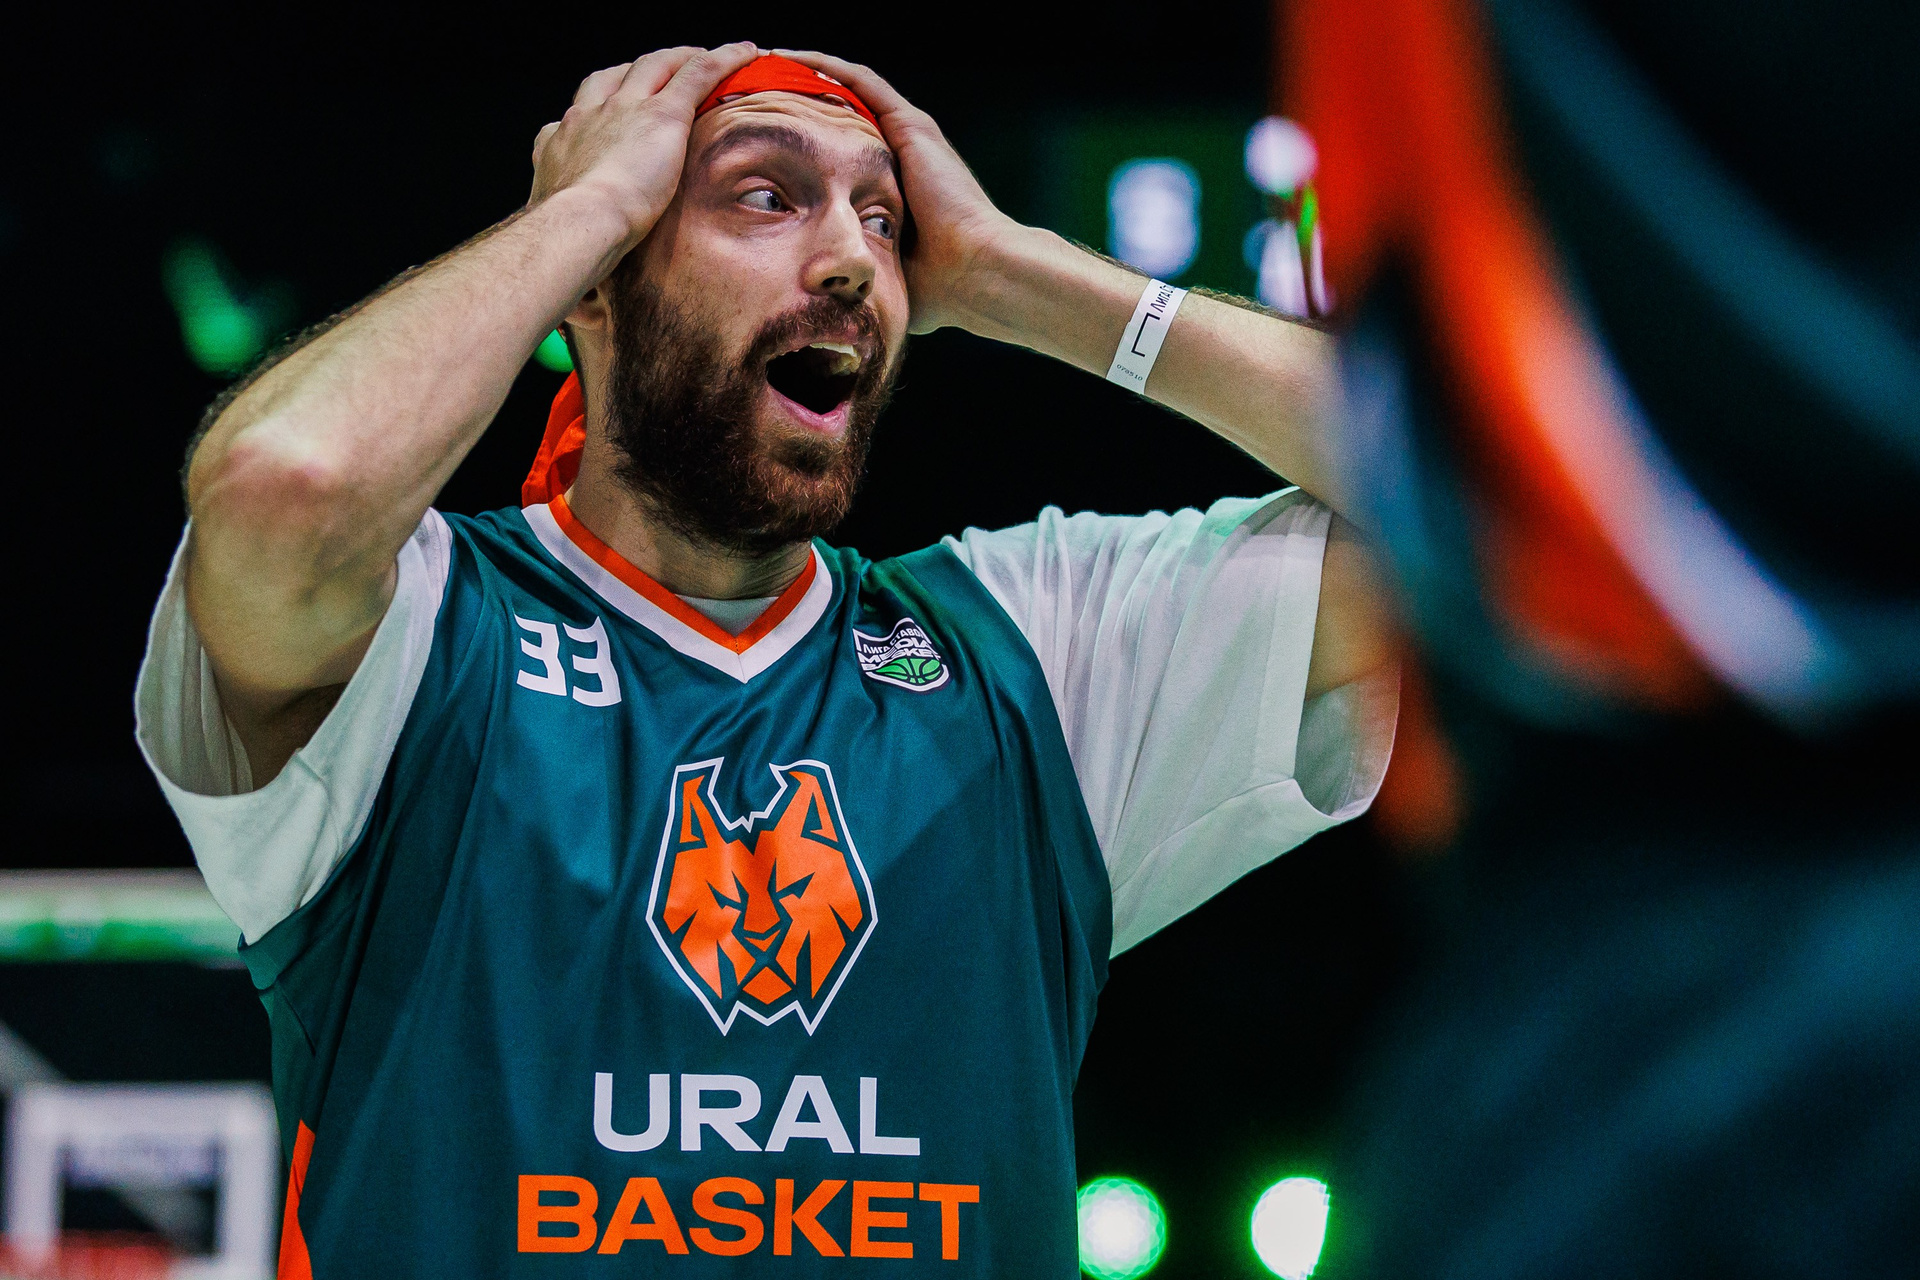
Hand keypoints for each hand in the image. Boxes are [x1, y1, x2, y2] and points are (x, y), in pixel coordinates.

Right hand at [530, 43, 760, 246]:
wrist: (580, 223)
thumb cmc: (570, 240)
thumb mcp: (560, 229)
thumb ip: (566, 232)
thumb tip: (573, 284)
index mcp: (563, 142)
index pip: (583, 109)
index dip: (604, 101)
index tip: (616, 107)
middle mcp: (590, 115)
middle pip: (619, 76)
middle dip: (643, 69)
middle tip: (665, 69)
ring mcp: (625, 109)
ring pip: (657, 64)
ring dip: (681, 56)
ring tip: (702, 55)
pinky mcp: (662, 113)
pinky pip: (696, 72)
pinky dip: (721, 59)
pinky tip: (743, 53)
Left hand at [773, 50, 1023, 334]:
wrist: (976, 272)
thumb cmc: (938, 290)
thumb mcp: (881, 277)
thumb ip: (855, 279)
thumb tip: (822, 301)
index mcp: (895, 189)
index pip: (840, 154)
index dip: (803, 145)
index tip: (763, 144)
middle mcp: (902, 155)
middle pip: (840, 117)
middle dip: (797, 104)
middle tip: (751, 96)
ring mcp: (908, 137)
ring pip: (848, 89)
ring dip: (805, 75)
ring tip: (762, 65)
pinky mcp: (910, 125)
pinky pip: (861, 82)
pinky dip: (825, 67)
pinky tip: (789, 58)